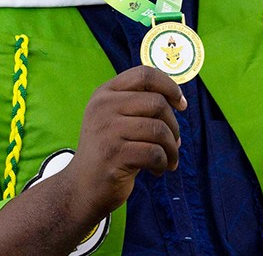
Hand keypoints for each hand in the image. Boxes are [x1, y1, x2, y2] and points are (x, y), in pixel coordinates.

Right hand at [63, 66, 186, 217]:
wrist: (82, 187)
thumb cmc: (109, 151)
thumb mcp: (116, 119)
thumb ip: (140, 105)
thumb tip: (179, 102)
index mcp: (105, 93)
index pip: (144, 74)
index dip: (169, 86)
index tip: (181, 104)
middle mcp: (103, 107)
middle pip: (157, 103)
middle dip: (174, 126)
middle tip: (173, 143)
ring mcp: (107, 130)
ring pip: (159, 130)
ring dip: (172, 148)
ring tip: (169, 160)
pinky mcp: (113, 154)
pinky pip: (155, 153)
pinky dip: (163, 163)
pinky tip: (157, 170)